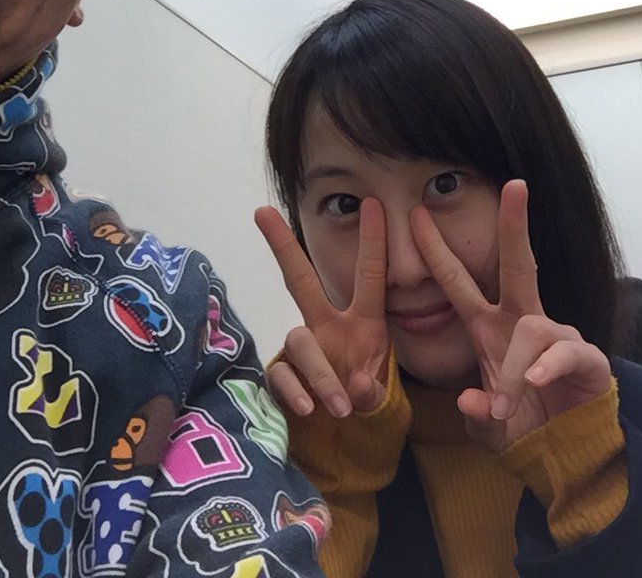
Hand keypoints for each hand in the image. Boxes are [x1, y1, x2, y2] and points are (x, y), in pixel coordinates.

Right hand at [255, 200, 390, 417]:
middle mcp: (327, 326)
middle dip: (282, 246)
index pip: (369, 276)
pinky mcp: (283, 374)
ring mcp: (303, 349)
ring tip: (341, 406)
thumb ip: (371, 392)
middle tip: (262, 212)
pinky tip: (309, 408)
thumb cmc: (364, 401)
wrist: (344, 439)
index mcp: (363, 322)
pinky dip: (297, 390)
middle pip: (300, 280)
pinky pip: (282, 373)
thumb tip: (355, 385)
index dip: (373, 241)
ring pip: (300, 341)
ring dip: (321, 373)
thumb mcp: (379, 397)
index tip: (373, 203)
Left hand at [410, 179, 611, 449]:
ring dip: (514, 370)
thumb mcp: (488, 427)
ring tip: (507, 404)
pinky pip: (563, 351)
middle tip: (515, 185)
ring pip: (531, 329)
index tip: (418, 214)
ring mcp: (556, 336)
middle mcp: (522, 321)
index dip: (437, 251)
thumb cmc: (522, 425)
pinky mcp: (585, 356)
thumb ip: (476, 416)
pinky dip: (545, 366)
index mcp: (489, 327)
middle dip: (515, 224)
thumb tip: (469, 401)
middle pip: (518, 263)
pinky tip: (536, 382)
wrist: (566, 451)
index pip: (458, 282)